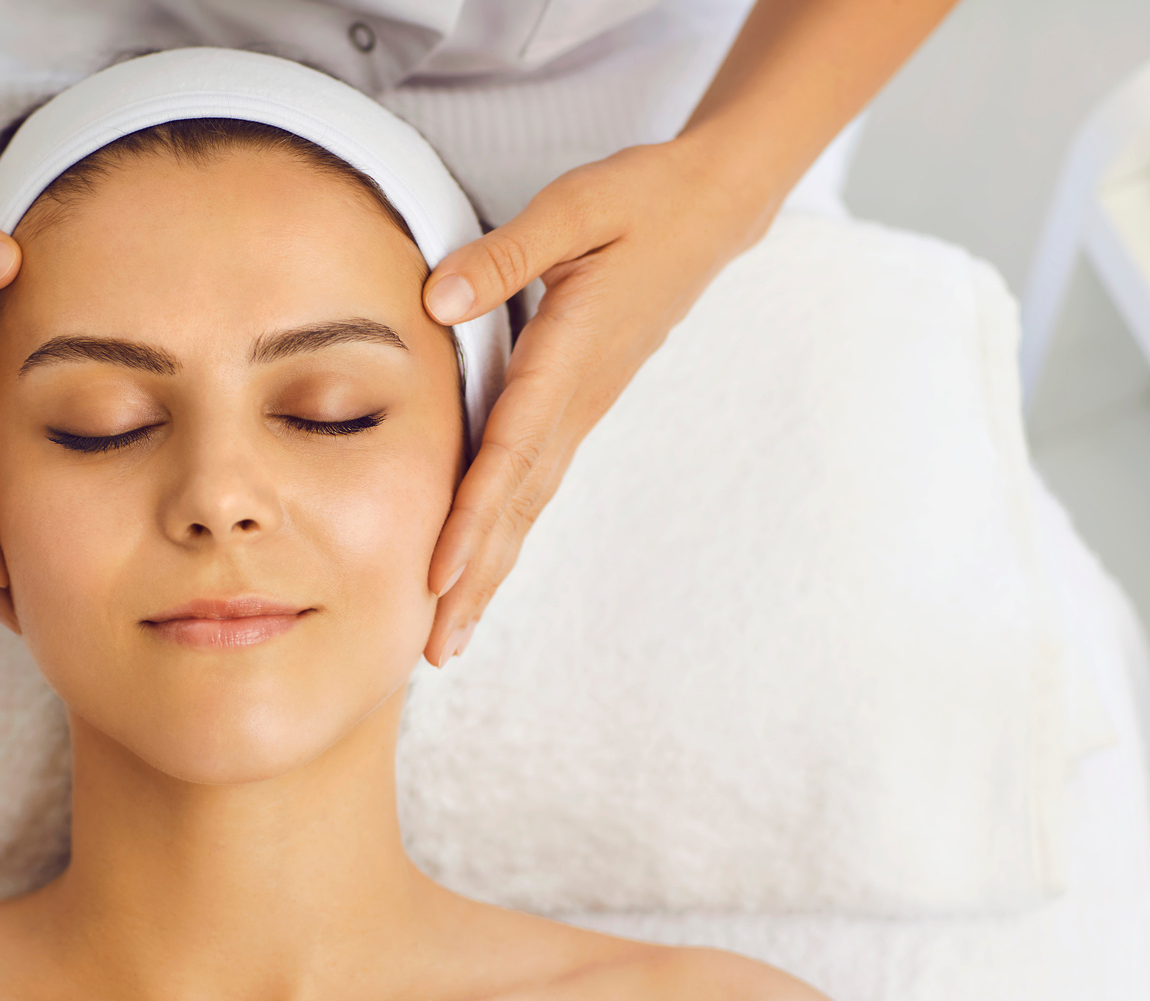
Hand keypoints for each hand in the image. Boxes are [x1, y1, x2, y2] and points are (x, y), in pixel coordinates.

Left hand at [418, 135, 775, 665]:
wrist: (712, 208)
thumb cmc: (642, 199)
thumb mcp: (576, 205)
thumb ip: (505, 254)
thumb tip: (437, 299)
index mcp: (569, 358)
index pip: (511, 454)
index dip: (472, 519)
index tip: (438, 578)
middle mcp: (577, 401)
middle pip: (518, 508)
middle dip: (477, 582)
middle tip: (436, 653)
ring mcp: (582, 410)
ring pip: (528, 507)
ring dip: (489, 574)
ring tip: (451, 638)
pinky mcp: (580, 406)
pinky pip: (534, 483)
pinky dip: (505, 533)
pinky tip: (481, 569)